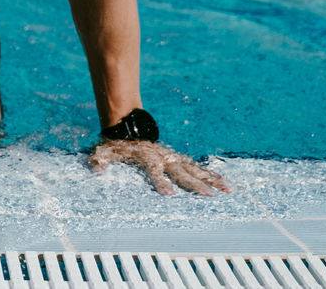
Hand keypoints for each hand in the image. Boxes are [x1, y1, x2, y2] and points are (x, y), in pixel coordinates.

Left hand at [90, 139, 230, 195]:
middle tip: (208, 196)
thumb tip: (97, 167)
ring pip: (196, 169)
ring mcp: (174, 158)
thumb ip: (100, 159)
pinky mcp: (179, 159)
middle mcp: (165, 158)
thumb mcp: (105, 151)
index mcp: (148, 157)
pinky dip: (212, 175)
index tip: (169, 195)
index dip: (161, 182)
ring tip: (228, 190)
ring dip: (212, 179)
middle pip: (182, 172)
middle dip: (195, 184)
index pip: (155, 171)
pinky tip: (225, 184)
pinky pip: (198, 168)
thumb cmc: (118, 146)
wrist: (129, 130)